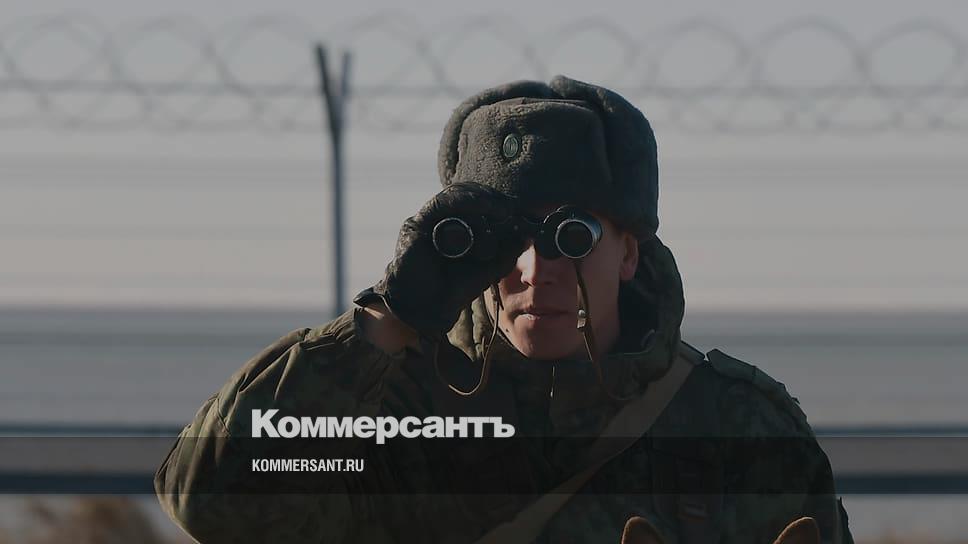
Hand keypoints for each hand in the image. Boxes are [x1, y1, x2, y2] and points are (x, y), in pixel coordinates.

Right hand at [357, 182, 525, 338]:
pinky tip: (482, 204)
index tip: (519, 209)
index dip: (498, 203)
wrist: (426, 308)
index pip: (478, 205)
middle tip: (511, 208)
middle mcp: (443, 221)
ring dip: (482, 200)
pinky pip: (440, 205)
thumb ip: (506, 253)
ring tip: (502, 209)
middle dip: (492, 199)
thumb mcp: (488, 269)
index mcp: (459, 229)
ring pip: (457, 197)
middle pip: (468, 196)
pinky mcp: (416, 225)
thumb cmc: (453, 290)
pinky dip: (462, 200)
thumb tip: (526, 235)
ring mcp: (429, 221)